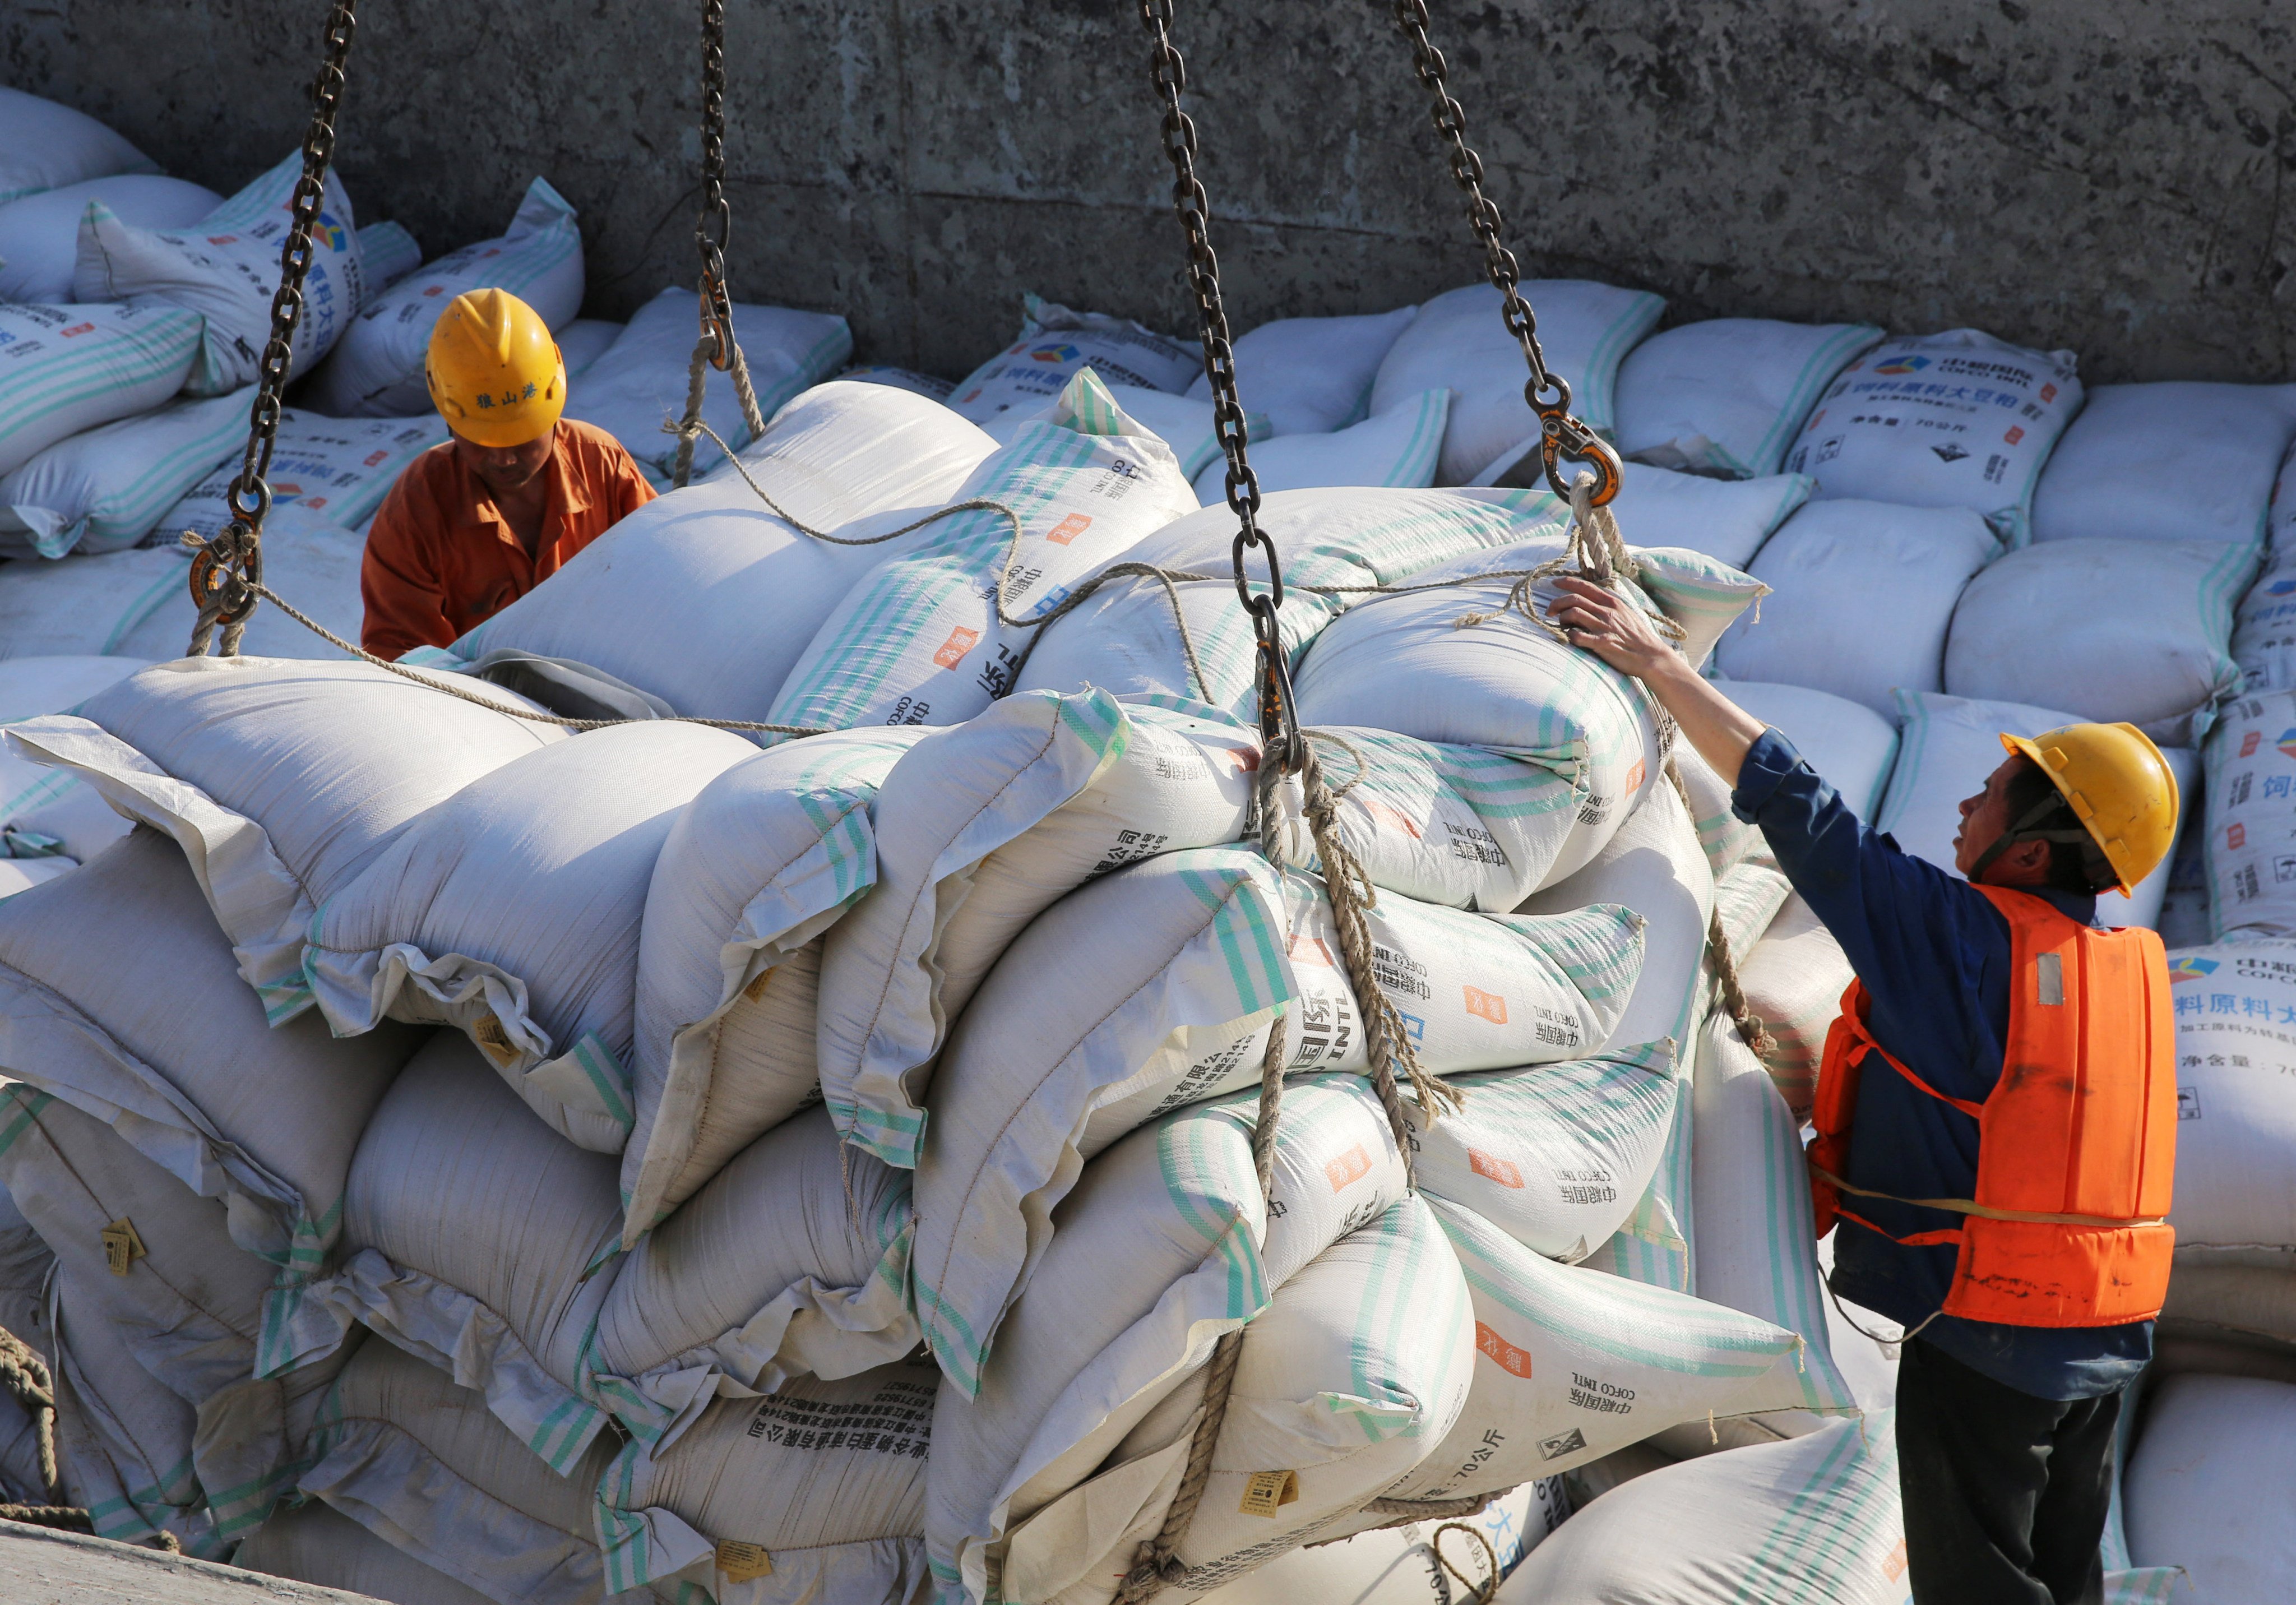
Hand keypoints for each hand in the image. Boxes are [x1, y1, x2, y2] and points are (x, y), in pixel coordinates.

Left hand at [1545, 577, 1681, 683]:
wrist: (1651, 656)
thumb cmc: (1638, 636)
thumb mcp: (1626, 613)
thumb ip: (1609, 605)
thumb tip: (1592, 600)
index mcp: (1612, 602)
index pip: (1585, 586)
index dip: (1567, 582)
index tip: (1554, 583)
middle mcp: (1607, 612)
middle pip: (1574, 599)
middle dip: (1556, 603)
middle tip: (1549, 611)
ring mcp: (1604, 627)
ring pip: (1573, 614)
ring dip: (1561, 618)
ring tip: (1560, 625)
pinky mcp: (1602, 643)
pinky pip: (1578, 636)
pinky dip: (1569, 636)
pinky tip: (1571, 638)